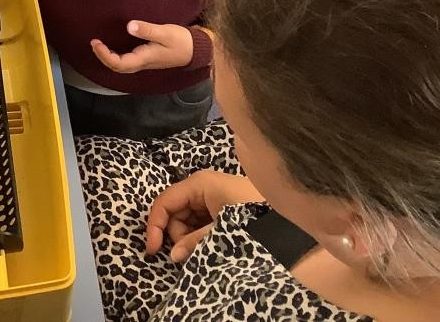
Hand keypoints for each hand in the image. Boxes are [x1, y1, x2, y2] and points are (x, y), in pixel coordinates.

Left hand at [90, 20, 194, 73]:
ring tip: (99, 44)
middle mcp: (142, 63)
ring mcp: (144, 62)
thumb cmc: (181, 41)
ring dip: (108, 57)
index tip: (96, 43)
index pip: (119, 63)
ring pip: (121, 65)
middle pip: (117, 67)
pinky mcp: (146, 58)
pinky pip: (126, 61)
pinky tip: (112, 46)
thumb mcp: (165, 32)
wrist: (195, 50)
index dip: (105, 56)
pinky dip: (116, 55)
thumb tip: (129, 26)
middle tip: (94, 43)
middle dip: (103, 57)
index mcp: (144, 58)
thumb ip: (147, 30)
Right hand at [146, 171, 262, 261]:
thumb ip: (194, 242)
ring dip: (189, 235)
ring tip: (205, 246)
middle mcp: (201, 185)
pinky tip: (210, 242)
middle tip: (190, 251)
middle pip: (175, 210)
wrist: (286, 218)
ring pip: (186, 217)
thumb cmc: (253, 216)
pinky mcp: (219, 204)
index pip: (164, 202)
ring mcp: (211, 194)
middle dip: (177, 233)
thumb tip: (172, 256)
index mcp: (199, 183)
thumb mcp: (221, 230)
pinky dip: (199, 233)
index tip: (153, 251)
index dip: (155, 226)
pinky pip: (199, 219)